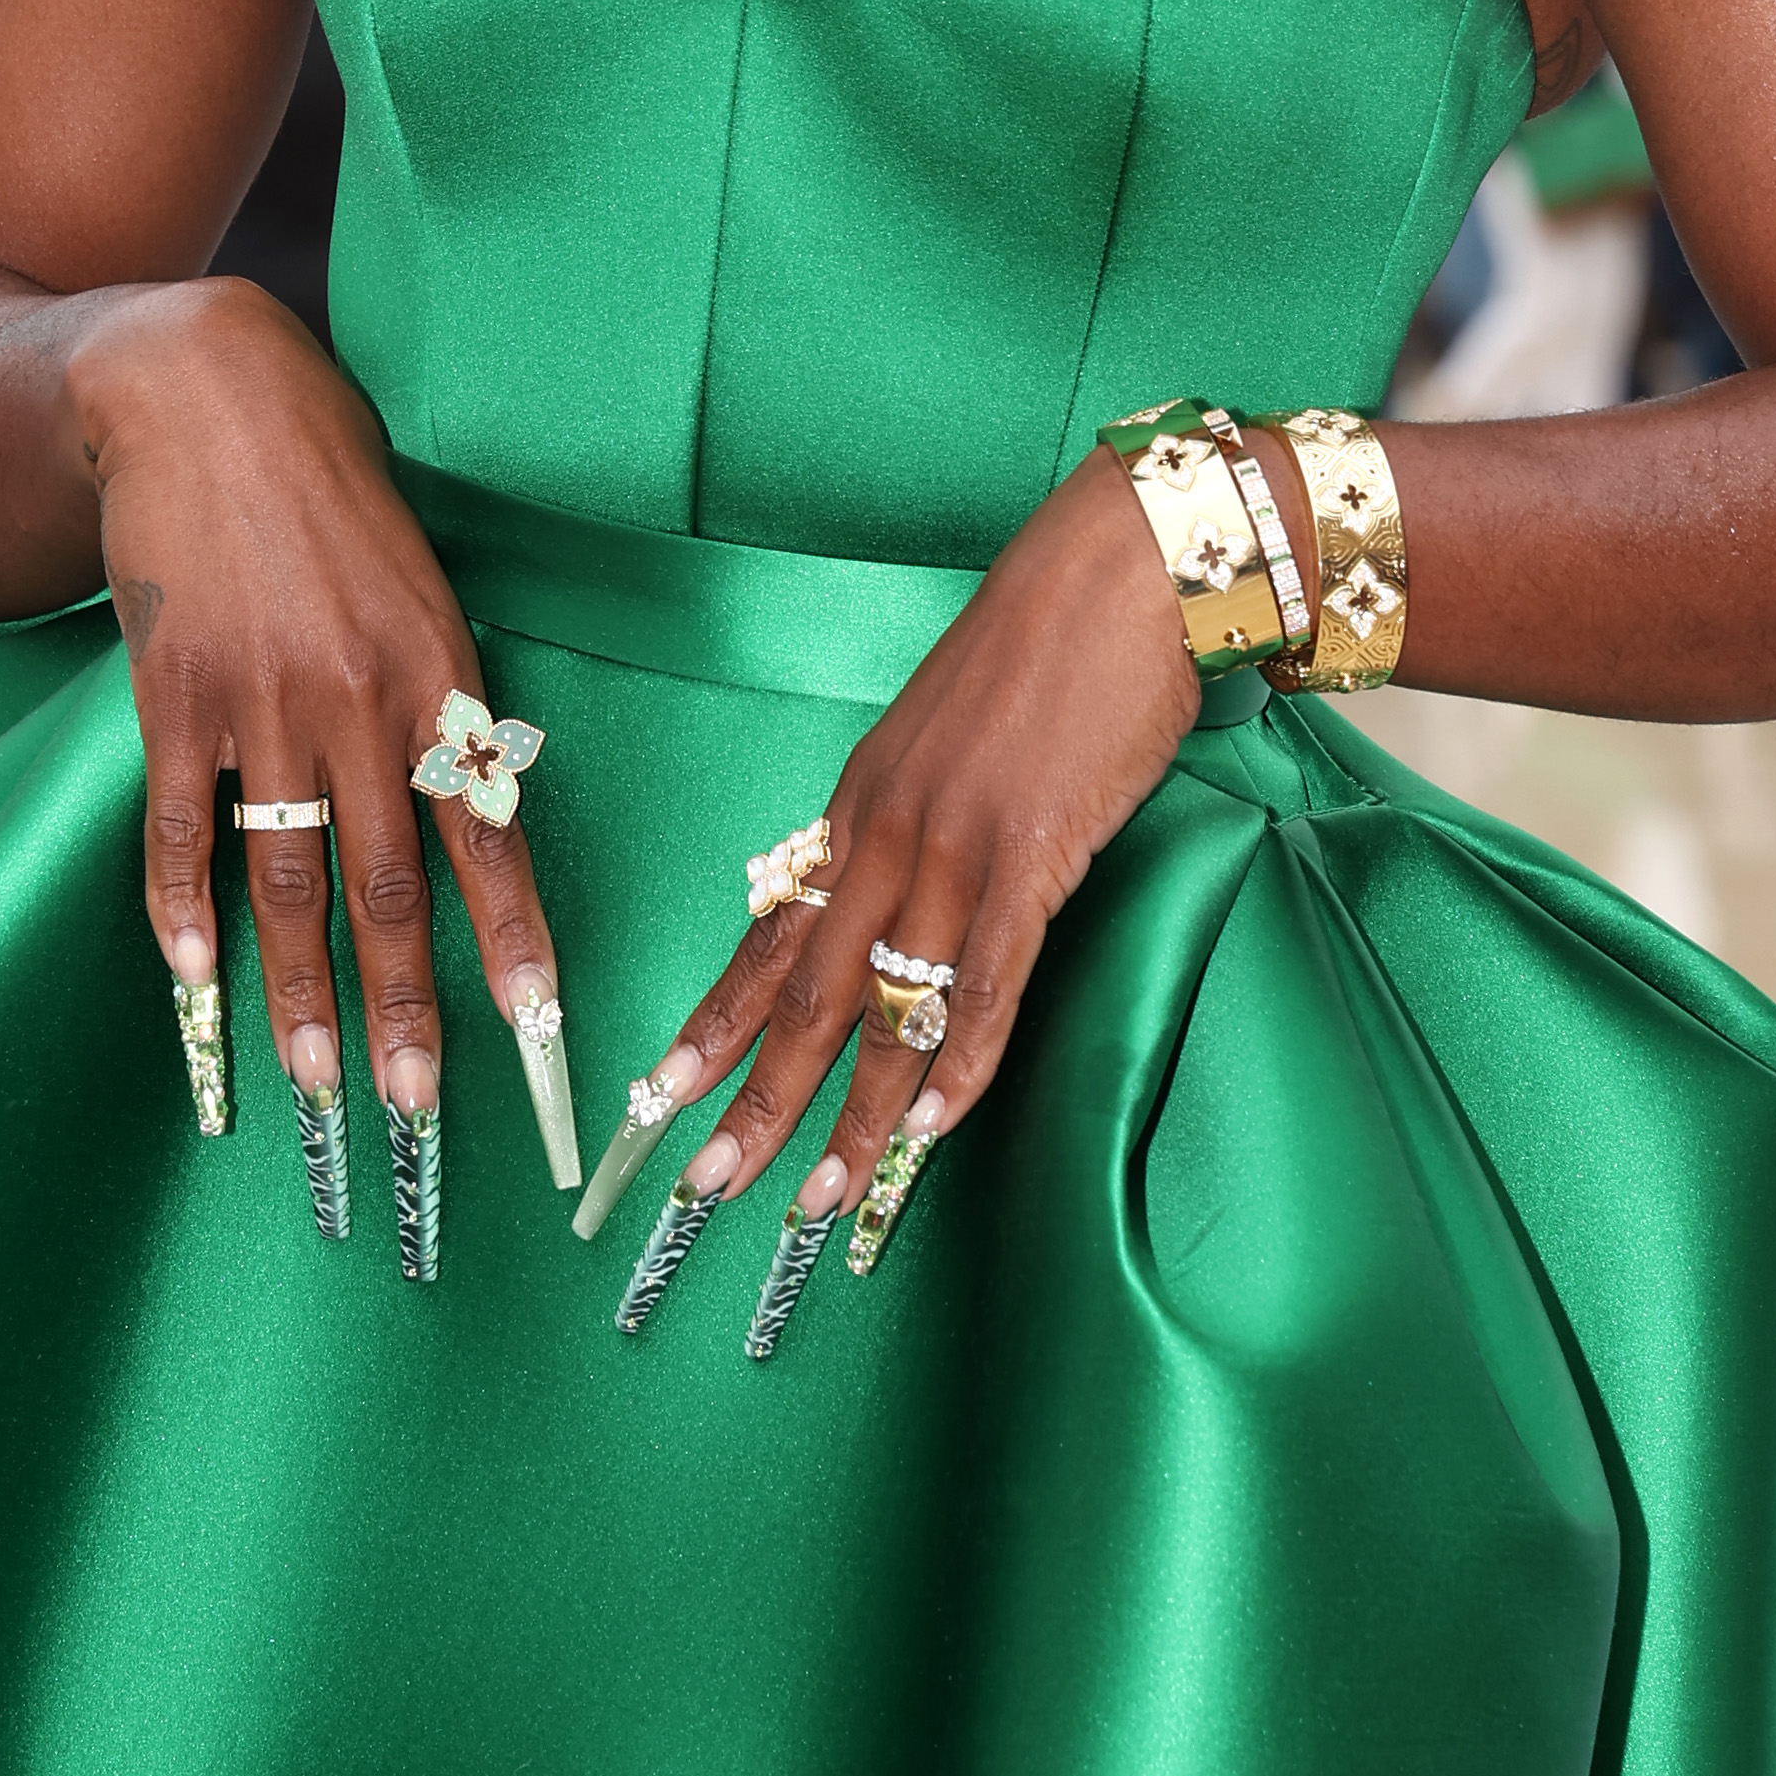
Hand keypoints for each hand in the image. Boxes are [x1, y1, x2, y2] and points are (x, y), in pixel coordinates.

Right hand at [79, 279, 567, 1193]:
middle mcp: (359, 700)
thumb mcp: (420, 584)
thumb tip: (469, 807)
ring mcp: (261, 702)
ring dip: (298, 992)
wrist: (208, 396)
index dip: (513, 940)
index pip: (488, 835)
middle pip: (388, 886)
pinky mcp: (173, 693)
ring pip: (286, 880)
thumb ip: (439, 697)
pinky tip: (192, 979)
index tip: (540, 1030)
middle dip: (403, 1010)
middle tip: (413, 1107)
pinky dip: (182, 910)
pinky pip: (181, 826)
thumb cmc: (331, 491)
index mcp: (440, 674)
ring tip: (311, 1080)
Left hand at [610, 446, 1215, 1291]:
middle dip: (751, 1099)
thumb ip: (908, 823)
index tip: (657, 1098)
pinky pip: (984, 983)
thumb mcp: (942, 742)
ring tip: (815, 1198)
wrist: (1118, 577)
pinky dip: (958, 1063)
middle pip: (798, 990)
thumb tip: (887, 900)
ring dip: (849, 1115)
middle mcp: (882, 834)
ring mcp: (952, 847)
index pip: (763, 935)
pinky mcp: (1030, 857)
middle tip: (706, 1184)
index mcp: (855, 807)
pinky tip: (933, 1127)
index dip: (710, 1026)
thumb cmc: (1042, 654)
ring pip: (881, 1005)